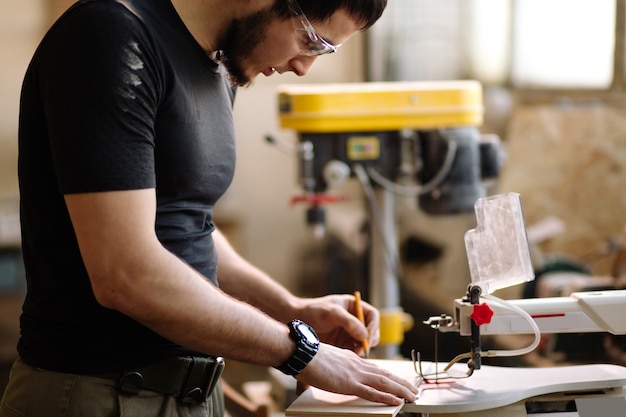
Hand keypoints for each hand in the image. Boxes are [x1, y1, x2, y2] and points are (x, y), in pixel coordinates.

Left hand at [295, 295, 378, 354]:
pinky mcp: (343, 344)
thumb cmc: (313, 311)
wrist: (296, 322)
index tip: (368, 336)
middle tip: (363, 348)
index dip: (373, 325)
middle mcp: (354, 320)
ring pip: (364, 343)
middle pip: (371, 331)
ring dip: (362, 349)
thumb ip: (349, 322)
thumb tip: (365, 335)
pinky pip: (354, 351)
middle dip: (369, 340)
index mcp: (354, 307)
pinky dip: (354, 355)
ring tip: (355, 353)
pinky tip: (348, 358)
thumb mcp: (331, 312)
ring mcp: (349, 333)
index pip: (372, 315)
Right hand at [297, 343, 417, 405]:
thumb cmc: (306, 357)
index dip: (388, 375)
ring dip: (400, 390)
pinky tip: (397, 401)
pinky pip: (372, 392)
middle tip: (413, 389)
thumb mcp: (322, 362)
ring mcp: (354, 374)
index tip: (397, 380)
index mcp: (350, 358)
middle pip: (384, 374)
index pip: (374, 368)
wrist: (302, 352)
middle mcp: (356, 364)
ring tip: (413, 396)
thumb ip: (326, 371)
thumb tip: (320, 382)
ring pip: (384, 382)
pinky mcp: (349, 384)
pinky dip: (387, 397)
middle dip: (400, 382)